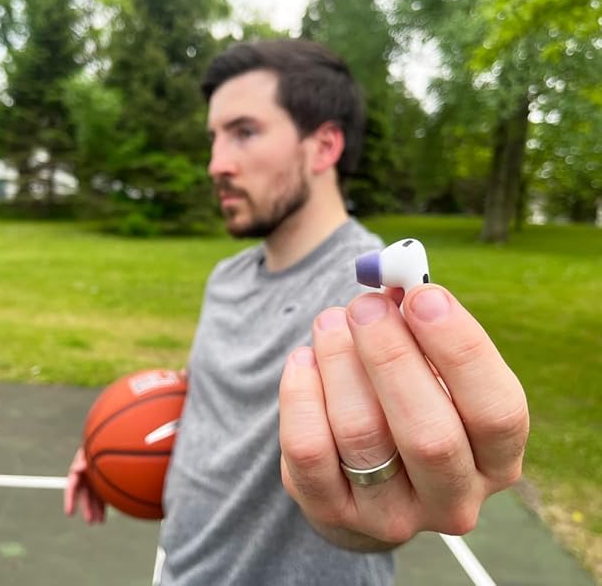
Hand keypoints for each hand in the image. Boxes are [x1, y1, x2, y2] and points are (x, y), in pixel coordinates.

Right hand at [63, 446, 105, 523]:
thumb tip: (76, 468)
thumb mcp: (89, 451)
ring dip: (96, 510)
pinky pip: (103, 494)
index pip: (72, 487)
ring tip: (98, 522)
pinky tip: (104, 515)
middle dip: (87, 508)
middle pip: (85, 495)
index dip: (70, 500)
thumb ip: (83, 461)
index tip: (69, 513)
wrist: (114, 438)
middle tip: (91, 521)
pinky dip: (104, 505)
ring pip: (95, 497)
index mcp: (80, 468)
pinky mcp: (106, 480)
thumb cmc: (100, 443)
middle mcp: (87, 475)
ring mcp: (96, 478)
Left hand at [279, 284, 528, 548]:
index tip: (422, 295)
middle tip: (365, 305)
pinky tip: (303, 360)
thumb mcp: (430, 368)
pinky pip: (308, 451)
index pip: (497, 411)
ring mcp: (393, 517)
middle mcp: (453, 499)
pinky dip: (301, 393)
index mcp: (495, 459)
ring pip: (362, 436)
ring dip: (340, 363)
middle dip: (391, 355)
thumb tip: (393, 280)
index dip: (460, 348)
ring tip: (330, 323)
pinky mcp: (334, 515)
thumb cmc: (408, 400)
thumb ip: (421, 327)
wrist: (366, 473)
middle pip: (429, 433)